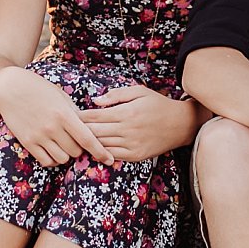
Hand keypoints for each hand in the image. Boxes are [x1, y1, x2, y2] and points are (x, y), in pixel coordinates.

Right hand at [0, 65, 113, 167]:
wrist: (10, 88)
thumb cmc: (39, 89)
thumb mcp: (61, 96)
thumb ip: (75, 113)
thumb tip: (90, 129)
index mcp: (64, 114)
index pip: (87, 139)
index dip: (100, 152)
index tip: (109, 160)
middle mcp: (53, 127)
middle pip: (76, 151)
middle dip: (79, 149)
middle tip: (75, 141)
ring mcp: (39, 136)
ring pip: (62, 159)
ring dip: (66, 155)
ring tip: (63, 145)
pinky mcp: (27, 142)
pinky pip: (46, 161)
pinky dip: (52, 160)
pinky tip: (52, 150)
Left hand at [81, 84, 195, 161]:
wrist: (180, 124)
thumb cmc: (158, 104)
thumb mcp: (139, 92)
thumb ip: (116, 95)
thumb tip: (95, 101)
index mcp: (126, 112)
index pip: (94, 116)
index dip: (79, 116)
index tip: (70, 114)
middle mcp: (127, 130)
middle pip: (93, 133)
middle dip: (78, 130)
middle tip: (67, 128)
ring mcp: (131, 145)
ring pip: (100, 145)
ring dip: (88, 142)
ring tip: (77, 138)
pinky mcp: (135, 156)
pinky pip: (112, 155)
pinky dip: (101, 151)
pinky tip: (95, 146)